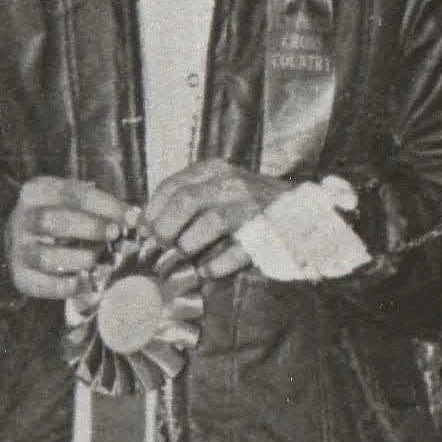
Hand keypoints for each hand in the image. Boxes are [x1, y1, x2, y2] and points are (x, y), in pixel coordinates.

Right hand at [6, 177, 136, 300]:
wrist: (23, 240)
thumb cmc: (60, 218)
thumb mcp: (73, 202)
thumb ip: (100, 206)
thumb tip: (134, 217)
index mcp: (36, 192)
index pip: (70, 193)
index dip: (104, 204)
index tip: (132, 216)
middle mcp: (22, 219)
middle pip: (53, 221)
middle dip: (89, 228)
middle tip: (115, 234)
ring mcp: (18, 249)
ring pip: (46, 256)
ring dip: (79, 259)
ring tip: (100, 260)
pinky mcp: (20, 276)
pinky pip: (42, 285)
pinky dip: (66, 286)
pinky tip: (85, 282)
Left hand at [142, 162, 294, 279]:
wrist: (302, 213)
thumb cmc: (249, 204)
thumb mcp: (215, 190)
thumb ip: (183, 201)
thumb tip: (139, 222)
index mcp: (214, 170)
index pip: (173, 185)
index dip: (152, 211)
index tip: (142, 232)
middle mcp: (232, 183)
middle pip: (187, 201)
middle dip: (166, 228)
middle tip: (159, 248)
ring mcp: (252, 206)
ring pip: (211, 222)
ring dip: (189, 245)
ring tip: (183, 258)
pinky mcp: (268, 232)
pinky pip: (237, 251)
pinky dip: (217, 265)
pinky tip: (207, 271)